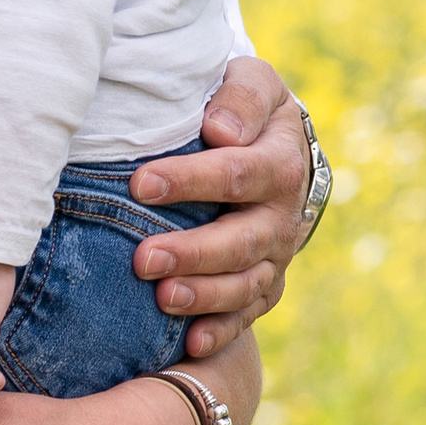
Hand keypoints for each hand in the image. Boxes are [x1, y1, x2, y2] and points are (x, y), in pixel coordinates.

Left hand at [130, 56, 312, 363]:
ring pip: (248, 283)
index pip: (239, 173)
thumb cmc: (243, 106)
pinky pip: (248, 312)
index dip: (192, 180)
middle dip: (194, 253)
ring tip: (162, 300)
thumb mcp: (251, 80)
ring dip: (206, 295)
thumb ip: (240, 96)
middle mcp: (283, 214)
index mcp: (281, 161)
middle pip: (244, 240)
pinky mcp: (264, 282)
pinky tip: (191, 344)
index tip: (142, 184)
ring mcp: (275, 254)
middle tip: (144, 260)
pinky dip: (223, 330)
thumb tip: (221, 130)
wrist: (271, 140)